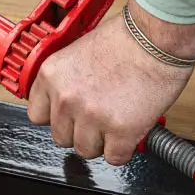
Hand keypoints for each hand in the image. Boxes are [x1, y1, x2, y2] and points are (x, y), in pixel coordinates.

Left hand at [26, 0, 194, 164]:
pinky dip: (124, 148)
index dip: (58, 116)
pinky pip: (114, 157)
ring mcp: (92, 117)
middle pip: (61, 136)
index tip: (70, 114)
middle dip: (81, 130)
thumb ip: (69, 78)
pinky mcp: (120, 132)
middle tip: (100, 116)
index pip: (37, 114)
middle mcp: (66, 98)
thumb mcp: (80, 49)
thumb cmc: (128, 36)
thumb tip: (68, 99)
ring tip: (118, 121)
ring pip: (86, 150)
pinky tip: (131, 130)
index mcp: (52, 75)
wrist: (157, 37)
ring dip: (102, 141)